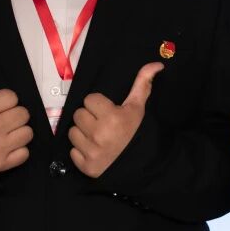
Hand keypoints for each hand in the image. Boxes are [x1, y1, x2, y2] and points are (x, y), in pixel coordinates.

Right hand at [0, 50, 31, 170]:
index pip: (12, 97)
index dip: (5, 101)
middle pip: (23, 113)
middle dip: (13, 116)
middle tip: (0, 120)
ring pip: (28, 132)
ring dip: (18, 133)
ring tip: (4, 134)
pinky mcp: (3, 164)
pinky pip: (25, 153)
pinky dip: (18, 151)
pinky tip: (5, 147)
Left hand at [68, 62, 161, 177]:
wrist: (141, 164)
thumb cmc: (137, 132)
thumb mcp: (139, 107)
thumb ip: (142, 83)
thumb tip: (157, 64)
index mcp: (112, 117)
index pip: (89, 100)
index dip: (98, 105)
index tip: (108, 112)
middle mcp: (100, 134)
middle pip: (78, 115)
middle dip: (89, 118)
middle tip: (102, 125)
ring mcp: (92, 152)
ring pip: (73, 132)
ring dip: (82, 134)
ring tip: (97, 137)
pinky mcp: (86, 166)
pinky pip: (72, 152)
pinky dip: (81, 152)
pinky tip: (94, 151)